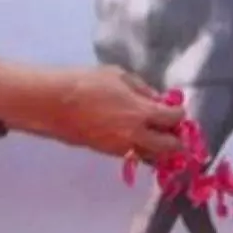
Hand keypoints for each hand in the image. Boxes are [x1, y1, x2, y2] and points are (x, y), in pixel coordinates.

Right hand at [37, 68, 187, 160]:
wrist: (53, 104)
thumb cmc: (86, 83)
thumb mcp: (118, 75)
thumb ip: (141, 89)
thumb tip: (156, 99)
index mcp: (141, 113)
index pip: (173, 119)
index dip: (179, 114)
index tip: (177, 110)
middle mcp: (136, 136)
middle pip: (168, 147)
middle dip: (176, 141)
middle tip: (174, 131)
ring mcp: (121, 147)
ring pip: (151, 157)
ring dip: (159, 149)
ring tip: (157, 137)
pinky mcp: (107, 153)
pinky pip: (133, 155)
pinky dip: (141, 150)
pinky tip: (137, 138)